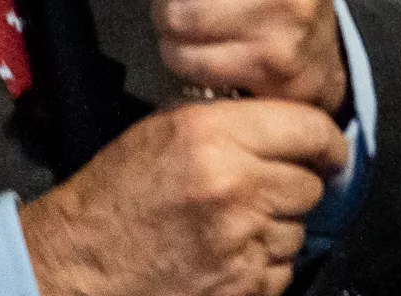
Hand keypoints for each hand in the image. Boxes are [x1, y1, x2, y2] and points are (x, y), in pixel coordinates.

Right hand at [19, 99, 346, 295]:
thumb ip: (233, 122)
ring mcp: (239, 241)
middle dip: (293, 187)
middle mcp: (234, 186)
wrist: (73, 268)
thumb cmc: (114, 197)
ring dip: (276, 229)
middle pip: (310, 183)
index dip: (326, 142)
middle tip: (259, 192)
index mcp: (214, 137)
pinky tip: (225, 257)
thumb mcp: (165, 131)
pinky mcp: (240, 286)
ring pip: (299, 230)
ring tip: (230, 227)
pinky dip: (262, 266)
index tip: (327, 151)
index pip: (311, 128)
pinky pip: (281, 270)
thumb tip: (290, 124)